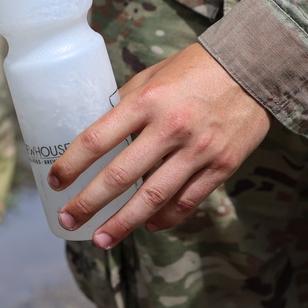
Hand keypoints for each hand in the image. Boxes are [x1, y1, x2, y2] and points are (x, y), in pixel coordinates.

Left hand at [48, 43, 272, 248]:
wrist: (253, 68)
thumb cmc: (193, 69)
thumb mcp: (151, 77)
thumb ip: (125, 105)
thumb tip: (97, 133)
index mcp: (145, 102)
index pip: (97, 139)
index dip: (71, 164)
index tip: (55, 181)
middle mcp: (169, 128)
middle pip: (120, 176)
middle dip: (89, 203)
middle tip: (68, 219)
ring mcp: (197, 150)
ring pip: (153, 198)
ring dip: (124, 223)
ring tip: (102, 240)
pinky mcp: (222, 166)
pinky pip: (187, 201)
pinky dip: (165, 217)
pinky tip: (147, 225)